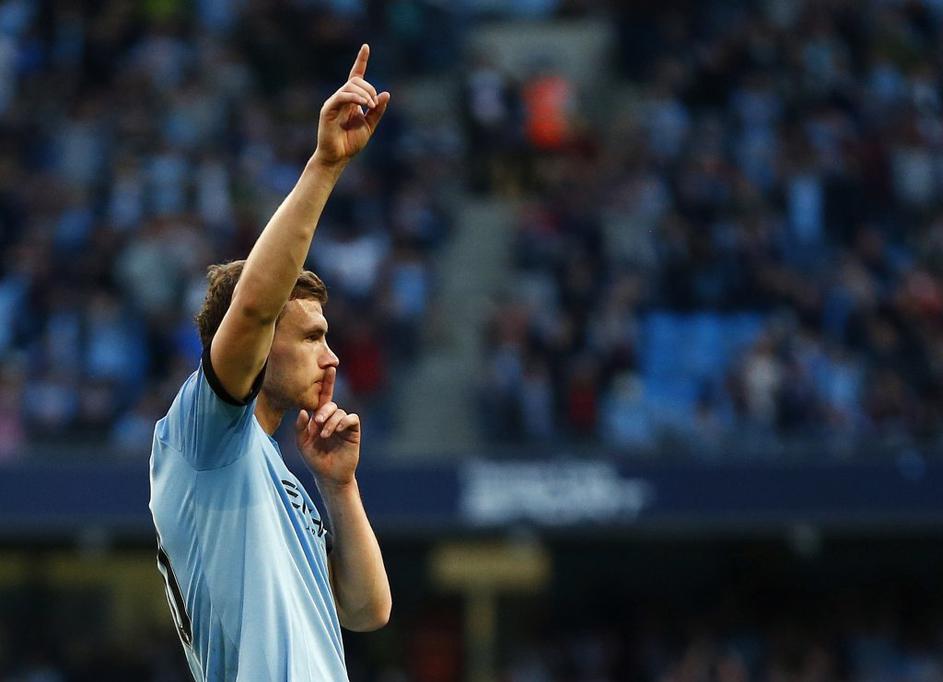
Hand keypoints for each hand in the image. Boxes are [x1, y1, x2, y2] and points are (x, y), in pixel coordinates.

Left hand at [295, 366, 360, 487]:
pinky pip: (351, 418)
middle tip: (317, 422)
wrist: (330, 476)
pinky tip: (337, 430)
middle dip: (323, 410)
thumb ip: (300, 428)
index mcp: (318, 418)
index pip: (321, 398)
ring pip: (339, 411)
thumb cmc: (315, 460)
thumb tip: (303, 411)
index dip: (326, 383)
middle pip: (329, 403)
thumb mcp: (302, 444)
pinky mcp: (353, 430)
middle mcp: (331, 418)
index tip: (328, 367)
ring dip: (331, 421)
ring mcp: (343, 424)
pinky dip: (344, 421)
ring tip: (325, 435)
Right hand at [312, 44, 389, 167]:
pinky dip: (354, 97)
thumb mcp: (370, 126)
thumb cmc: (351, 143)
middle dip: (369, 89)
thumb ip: (377, 111)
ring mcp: (334, 102)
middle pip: (356, 81)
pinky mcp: (328, 109)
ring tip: (370, 106)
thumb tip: (386, 94)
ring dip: (364, 94)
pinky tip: (363, 105)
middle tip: (374, 104)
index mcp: (352, 100)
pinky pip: (342, 96)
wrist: (338, 158)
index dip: (361, 61)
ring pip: (350, 86)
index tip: (366, 47)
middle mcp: (342, 98)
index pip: (356, 76)